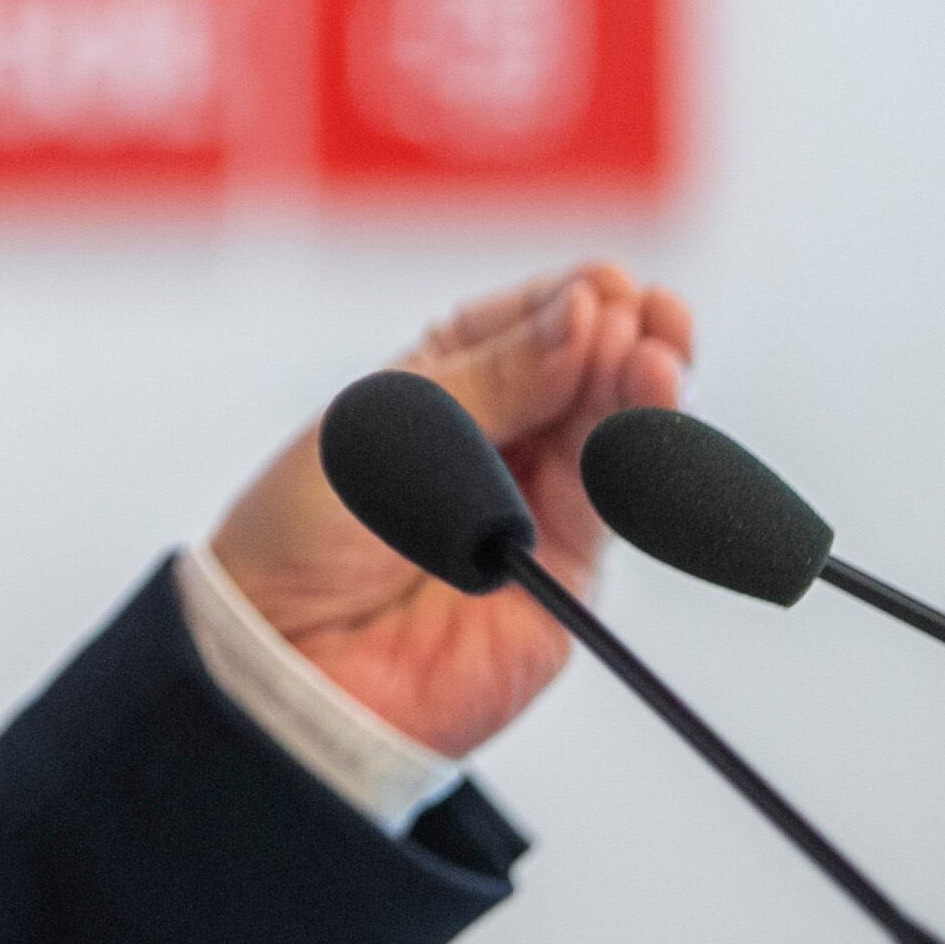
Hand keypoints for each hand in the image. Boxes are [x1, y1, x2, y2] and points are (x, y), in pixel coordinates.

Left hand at [210, 263, 695, 756]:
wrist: (286, 659)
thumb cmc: (302, 533)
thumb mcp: (384, 429)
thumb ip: (491, 380)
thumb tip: (583, 314)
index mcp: (436, 391)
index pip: (519, 329)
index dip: (567, 305)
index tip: (606, 284)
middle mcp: (492, 444)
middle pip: (582, 377)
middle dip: (625, 339)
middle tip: (653, 313)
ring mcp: (531, 507)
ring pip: (609, 436)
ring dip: (642, 391)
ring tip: (658, 356)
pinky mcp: (560, 574)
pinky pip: (612, 505)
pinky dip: (639, 458)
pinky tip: (650, 412)